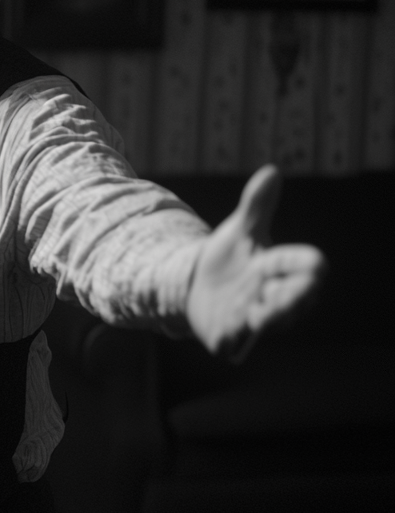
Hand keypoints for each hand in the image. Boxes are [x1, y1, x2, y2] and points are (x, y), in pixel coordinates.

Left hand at [186, 164, 326, 360]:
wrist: (195, 285)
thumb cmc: (228, 257)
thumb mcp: (240, 230)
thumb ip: (256, 205)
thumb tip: (271, 171)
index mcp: (281, 268)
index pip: (307, 266)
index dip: (311, 265)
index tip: (318, 264)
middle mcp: (276, 297)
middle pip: (296, 300)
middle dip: (293, 298)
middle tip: (286, 292)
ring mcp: (255, 319)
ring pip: (269, 324)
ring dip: (263, 318)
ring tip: (255, 314)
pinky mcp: (231, 337)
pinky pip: (235, 342)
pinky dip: (231, 336)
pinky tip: (224, 332)